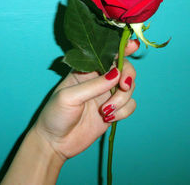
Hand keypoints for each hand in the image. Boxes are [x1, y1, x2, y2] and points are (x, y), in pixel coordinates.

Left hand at [34, 39, 138, 160]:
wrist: (56, 142)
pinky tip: (108, 118)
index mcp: (86, 70)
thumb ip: (93, 86)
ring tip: (106, 111)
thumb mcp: (70, 97)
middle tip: (124, 87)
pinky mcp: (115, 110)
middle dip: (128, 76)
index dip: (122, 48)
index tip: (133, 46)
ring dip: (122, 99)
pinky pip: (130, 105)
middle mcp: (100, 80)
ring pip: (130, 88)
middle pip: (124, 69)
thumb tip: (117, 74)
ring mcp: (108, 95)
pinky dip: (124, 112)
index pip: (107, 54)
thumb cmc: (56, 114)